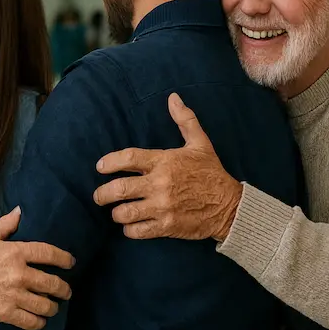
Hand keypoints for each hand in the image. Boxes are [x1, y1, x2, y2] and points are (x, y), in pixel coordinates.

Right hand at [0, 207, 74, 329]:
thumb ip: (6, 224)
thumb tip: (19, 210)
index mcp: (15, 253)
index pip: (48, 253)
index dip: (64, 258)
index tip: (71, 263)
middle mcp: (18, 274)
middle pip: (51, 283)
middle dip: (64, 289)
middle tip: (67, 292)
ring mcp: (13, 295)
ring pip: (44, 305)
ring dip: (53, 307)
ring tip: (54, 306)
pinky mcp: (6, 313)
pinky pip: (30, 321)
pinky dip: (39, 322)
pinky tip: (40, 320)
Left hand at [93, 93, 242, 241]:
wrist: (229, 205)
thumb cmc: (211, 172)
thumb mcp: (200, 143)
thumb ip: (184, 120)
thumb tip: (173, 98)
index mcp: (164, 161)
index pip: (128, 158)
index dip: (109, 162)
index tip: (100, 167)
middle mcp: (160, 184)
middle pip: (119, 189)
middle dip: (102, 194)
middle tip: (99, 196)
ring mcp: (162, 207)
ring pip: (124, 213)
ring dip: (116, 213)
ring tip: (117, 211)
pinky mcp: (166, 226)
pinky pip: (137, 231)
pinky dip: (130, 229)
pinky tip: (131, 225)